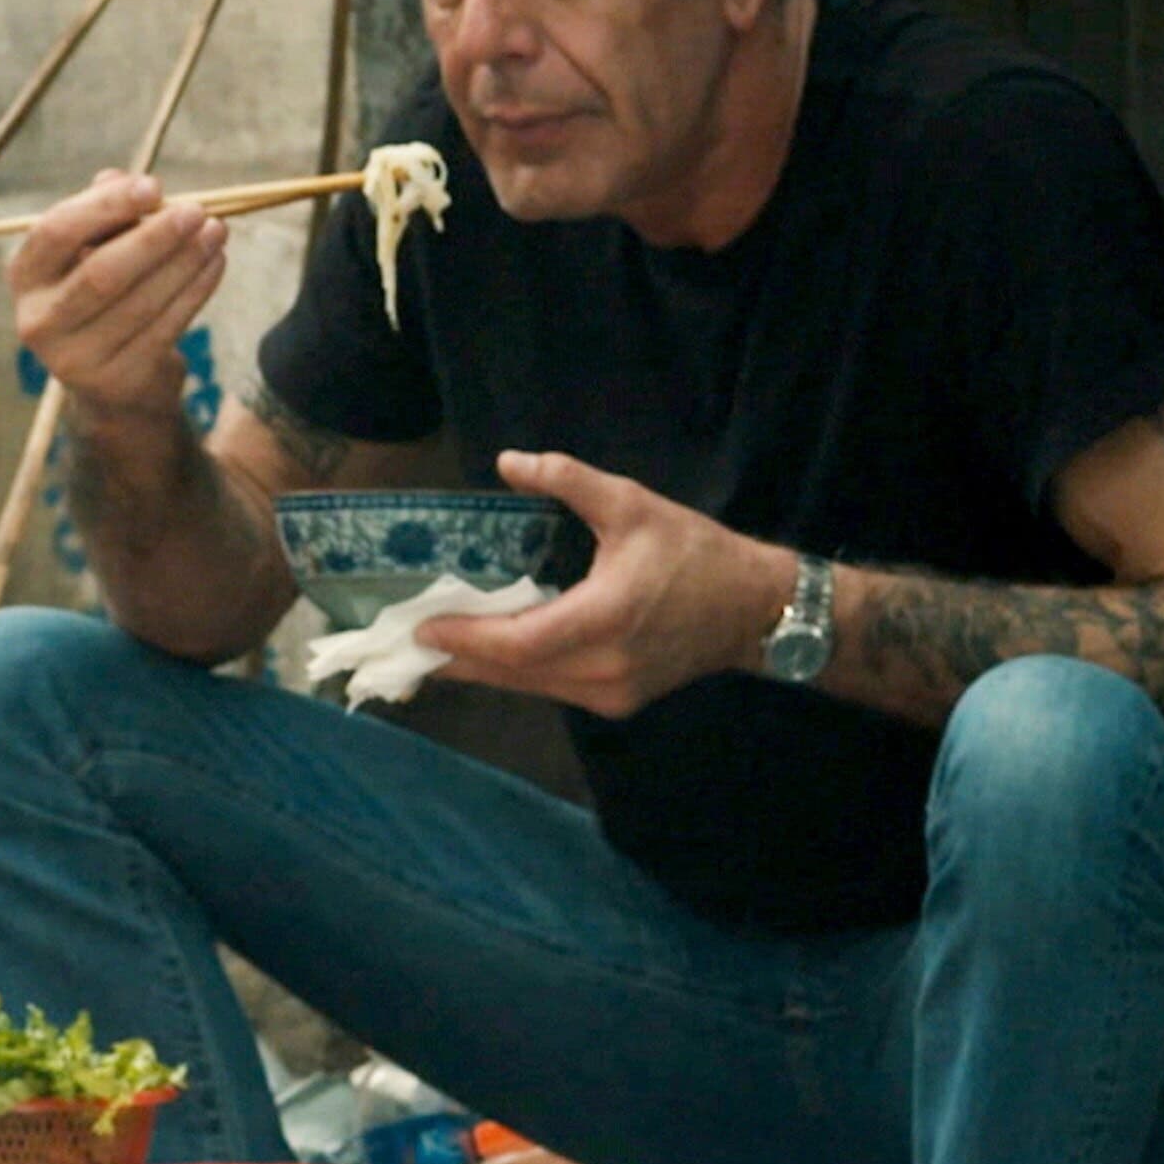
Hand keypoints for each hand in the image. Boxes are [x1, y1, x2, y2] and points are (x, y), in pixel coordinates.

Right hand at [6, 170, 227, 434]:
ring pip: (140, 302)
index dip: (105, 206)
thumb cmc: (103, 295)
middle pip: (101, 273)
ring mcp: (74, 359)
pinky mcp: (115, 381)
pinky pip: (163, 328)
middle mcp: (38, 320)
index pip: (56, 233)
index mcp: (26, 276)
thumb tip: (120, 180)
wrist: (111, 382)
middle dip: (155, 237)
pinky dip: (195, 292)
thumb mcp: (95, 249)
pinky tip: (216, 263)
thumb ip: (104, 213)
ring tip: (217, 231)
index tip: (155, 185)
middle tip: (197, 210)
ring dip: (185, 262)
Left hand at [415, 449, 792, 716]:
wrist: (755, 610)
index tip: (421, 625)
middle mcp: (602, 669)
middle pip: (512, 673)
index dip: (466, 637)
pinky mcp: (616, 702)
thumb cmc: (695, 553)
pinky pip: (550, 688)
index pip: (517, 643)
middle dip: (458, 658)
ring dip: (482, 668)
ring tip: (436, 646)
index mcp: (605, 620)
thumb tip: (508, 461)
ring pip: (528, 686)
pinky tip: (489, 654)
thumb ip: (568, 481)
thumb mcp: (632, 505)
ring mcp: (609, 694)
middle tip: (408, 639)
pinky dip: (517, 672)